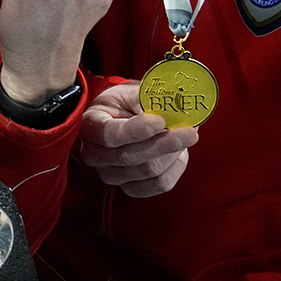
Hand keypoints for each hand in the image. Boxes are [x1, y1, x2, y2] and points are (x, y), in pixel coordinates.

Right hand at [79, 82, 198, 196]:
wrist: (122, 118)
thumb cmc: (125, 104)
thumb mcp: (130, 93)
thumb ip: (147, 99)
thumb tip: (171, 106)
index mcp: (91, 127)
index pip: (111, 135)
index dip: (137, 130)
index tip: (160, 120)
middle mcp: (95, 155)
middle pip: (131, 157)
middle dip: (165, 143)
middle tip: (189, 131)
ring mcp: (110, 175)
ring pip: (149, 171)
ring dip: (172, 153)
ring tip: (183, 137)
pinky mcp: (130, 187)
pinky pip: (159, 184)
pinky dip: (175, 168)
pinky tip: (179, 154)